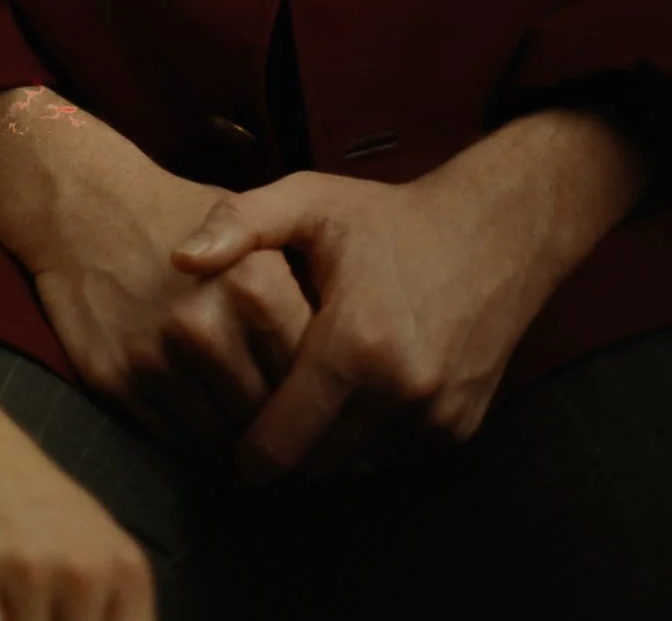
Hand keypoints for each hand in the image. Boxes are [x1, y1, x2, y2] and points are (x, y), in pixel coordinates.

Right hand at [36, 173, 311, 447]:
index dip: (323, 395)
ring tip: (253, 435)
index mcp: (253, 284)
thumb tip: (348, 362)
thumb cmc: (176, 214)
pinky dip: (197, 441)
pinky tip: (207, 420)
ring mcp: (156, 358)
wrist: (81, 202)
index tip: (327, 406)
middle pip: (269, 417)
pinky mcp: (115, 381)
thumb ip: (297, 290)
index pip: (311, 377)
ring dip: (241, 444)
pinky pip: (175, 440)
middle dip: (285, 429)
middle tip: (294, 434)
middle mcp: (204, 326)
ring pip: (223, 441)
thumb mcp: (250, 226)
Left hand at [177, 109, 646, 483]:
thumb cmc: (387, 218)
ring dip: (323, 452)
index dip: (247, 447)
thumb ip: (238, 224)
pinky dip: (364, 444)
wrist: (493, 235)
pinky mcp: (458, 429)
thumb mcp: (309, 201)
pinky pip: (392, 459)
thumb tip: (179, 259)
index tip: (227, 437)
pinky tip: (346, 403)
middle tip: (255, 429)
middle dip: (282, 454)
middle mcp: (402, 392)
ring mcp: (435, 417)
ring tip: (297, 413)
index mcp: (356, 342)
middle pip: (316, 466)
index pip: (283, 439)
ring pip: (354, 469)